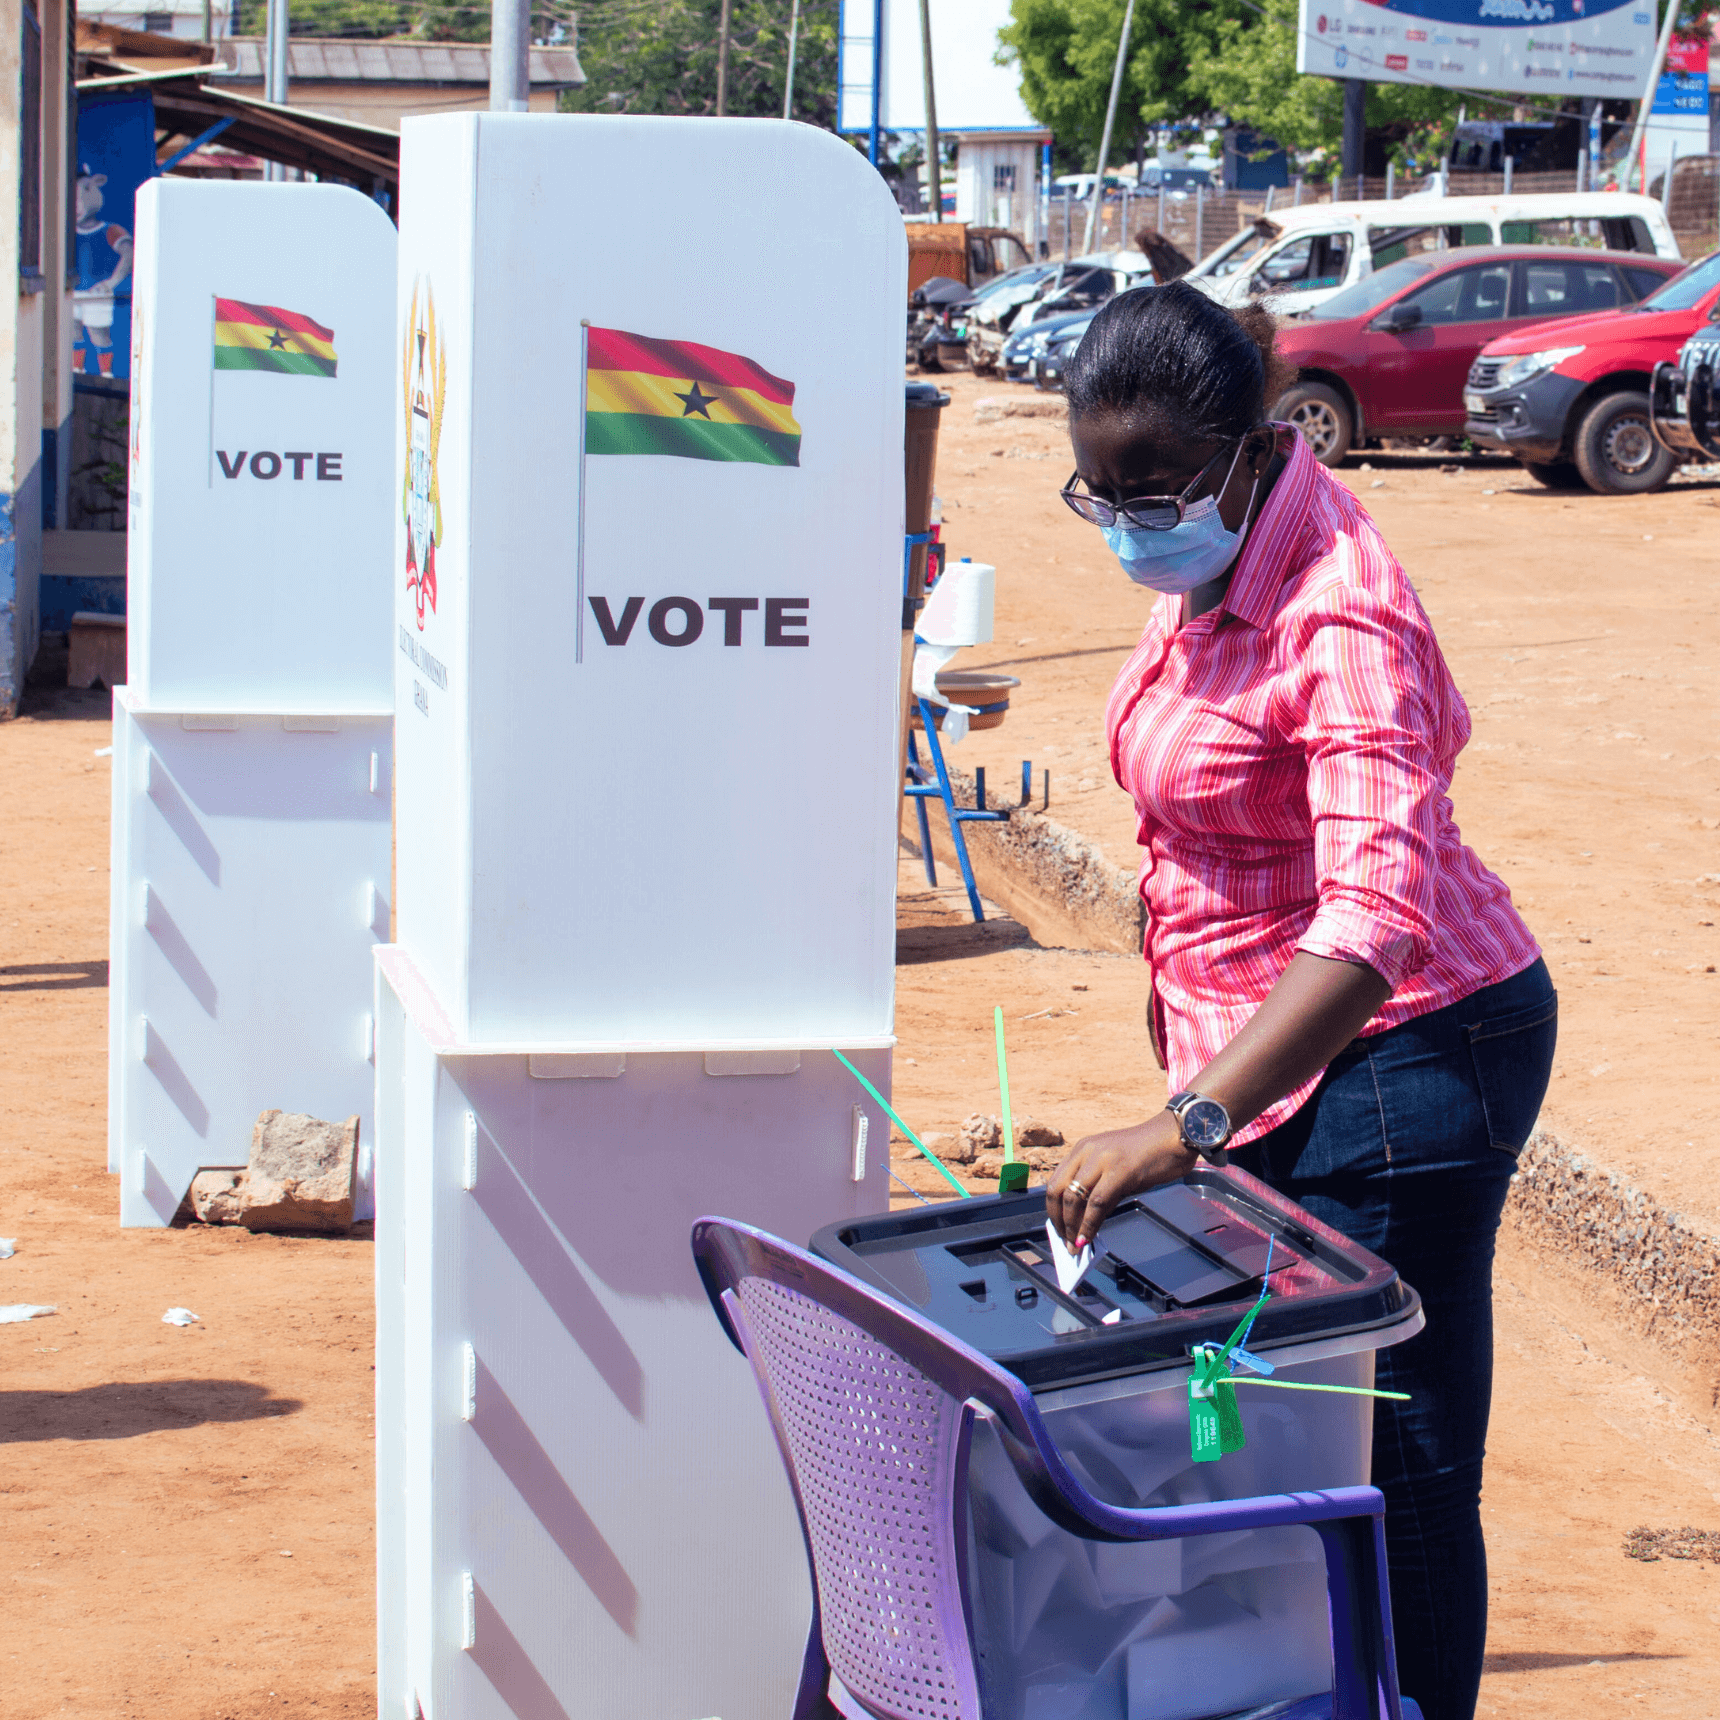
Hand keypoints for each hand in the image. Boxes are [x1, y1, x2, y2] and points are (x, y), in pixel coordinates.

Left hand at [1046, 1110, 1198, 1249]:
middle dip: (1058, 1221)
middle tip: (1065, 1241)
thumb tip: (1088, 1220)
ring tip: (1075, 1246)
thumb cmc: (1150, 1154)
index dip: (1053, 1209)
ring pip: (1074, 1199)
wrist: (1176, 1134)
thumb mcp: (1116, 1169)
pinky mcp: (1120, 1171)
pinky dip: (1089, 1224)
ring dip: (1071, 1227)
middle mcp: (1087, 1152)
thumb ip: (1100, 1189)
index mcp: (1083, 1149)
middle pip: (1058, 1191)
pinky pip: (1097, 1203)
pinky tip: (1087, 1238)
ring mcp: (1102, 1160)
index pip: (1056, 1182)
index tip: (1058, 1228)